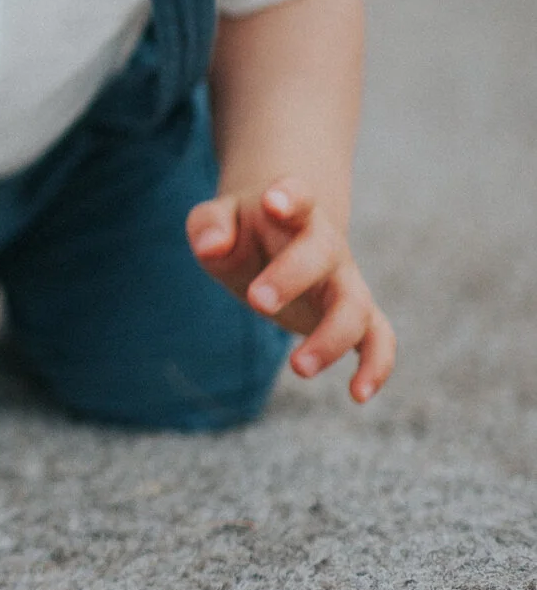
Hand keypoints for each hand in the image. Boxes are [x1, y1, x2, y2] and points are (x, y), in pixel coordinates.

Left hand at [187, 178, 394, 403]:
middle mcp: (326, 244)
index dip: (290, 196)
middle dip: (292, 278)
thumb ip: (210, 226)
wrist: (277, 241)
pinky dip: (376, 366)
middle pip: (323, 255)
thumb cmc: (242, 230)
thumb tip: (211, 248)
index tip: (274, 202)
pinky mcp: (356, 314)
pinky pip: (380, 339)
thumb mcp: (217, 221)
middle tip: (256, 302)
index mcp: (292, 212)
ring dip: (330, 338)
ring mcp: (344, 281)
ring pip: (355, 306)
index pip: (299, 194)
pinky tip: (357, 395)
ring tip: (297, 367)